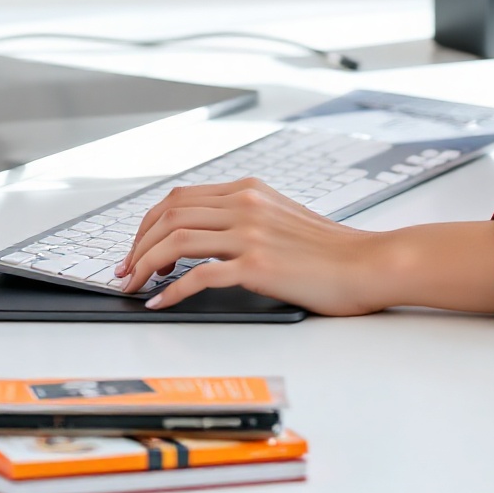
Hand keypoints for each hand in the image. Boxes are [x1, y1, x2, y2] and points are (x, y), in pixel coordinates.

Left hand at [119, 180, 493, 315]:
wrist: (368, 263)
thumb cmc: (329, 250)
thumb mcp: (281, 217)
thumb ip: (245, 217)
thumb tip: (204, 237)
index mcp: (248, 190)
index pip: (179, 198)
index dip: (148, 223)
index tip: (136, 249)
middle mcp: (245, 204)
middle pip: (169, 214)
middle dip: (137, 244)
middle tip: (126, 271)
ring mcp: (251, 233)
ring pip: (176, 240)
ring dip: (146, 265)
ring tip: (135, 286)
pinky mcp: (258, 265)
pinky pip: (201, 276)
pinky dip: (172, 289)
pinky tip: (162, 301)